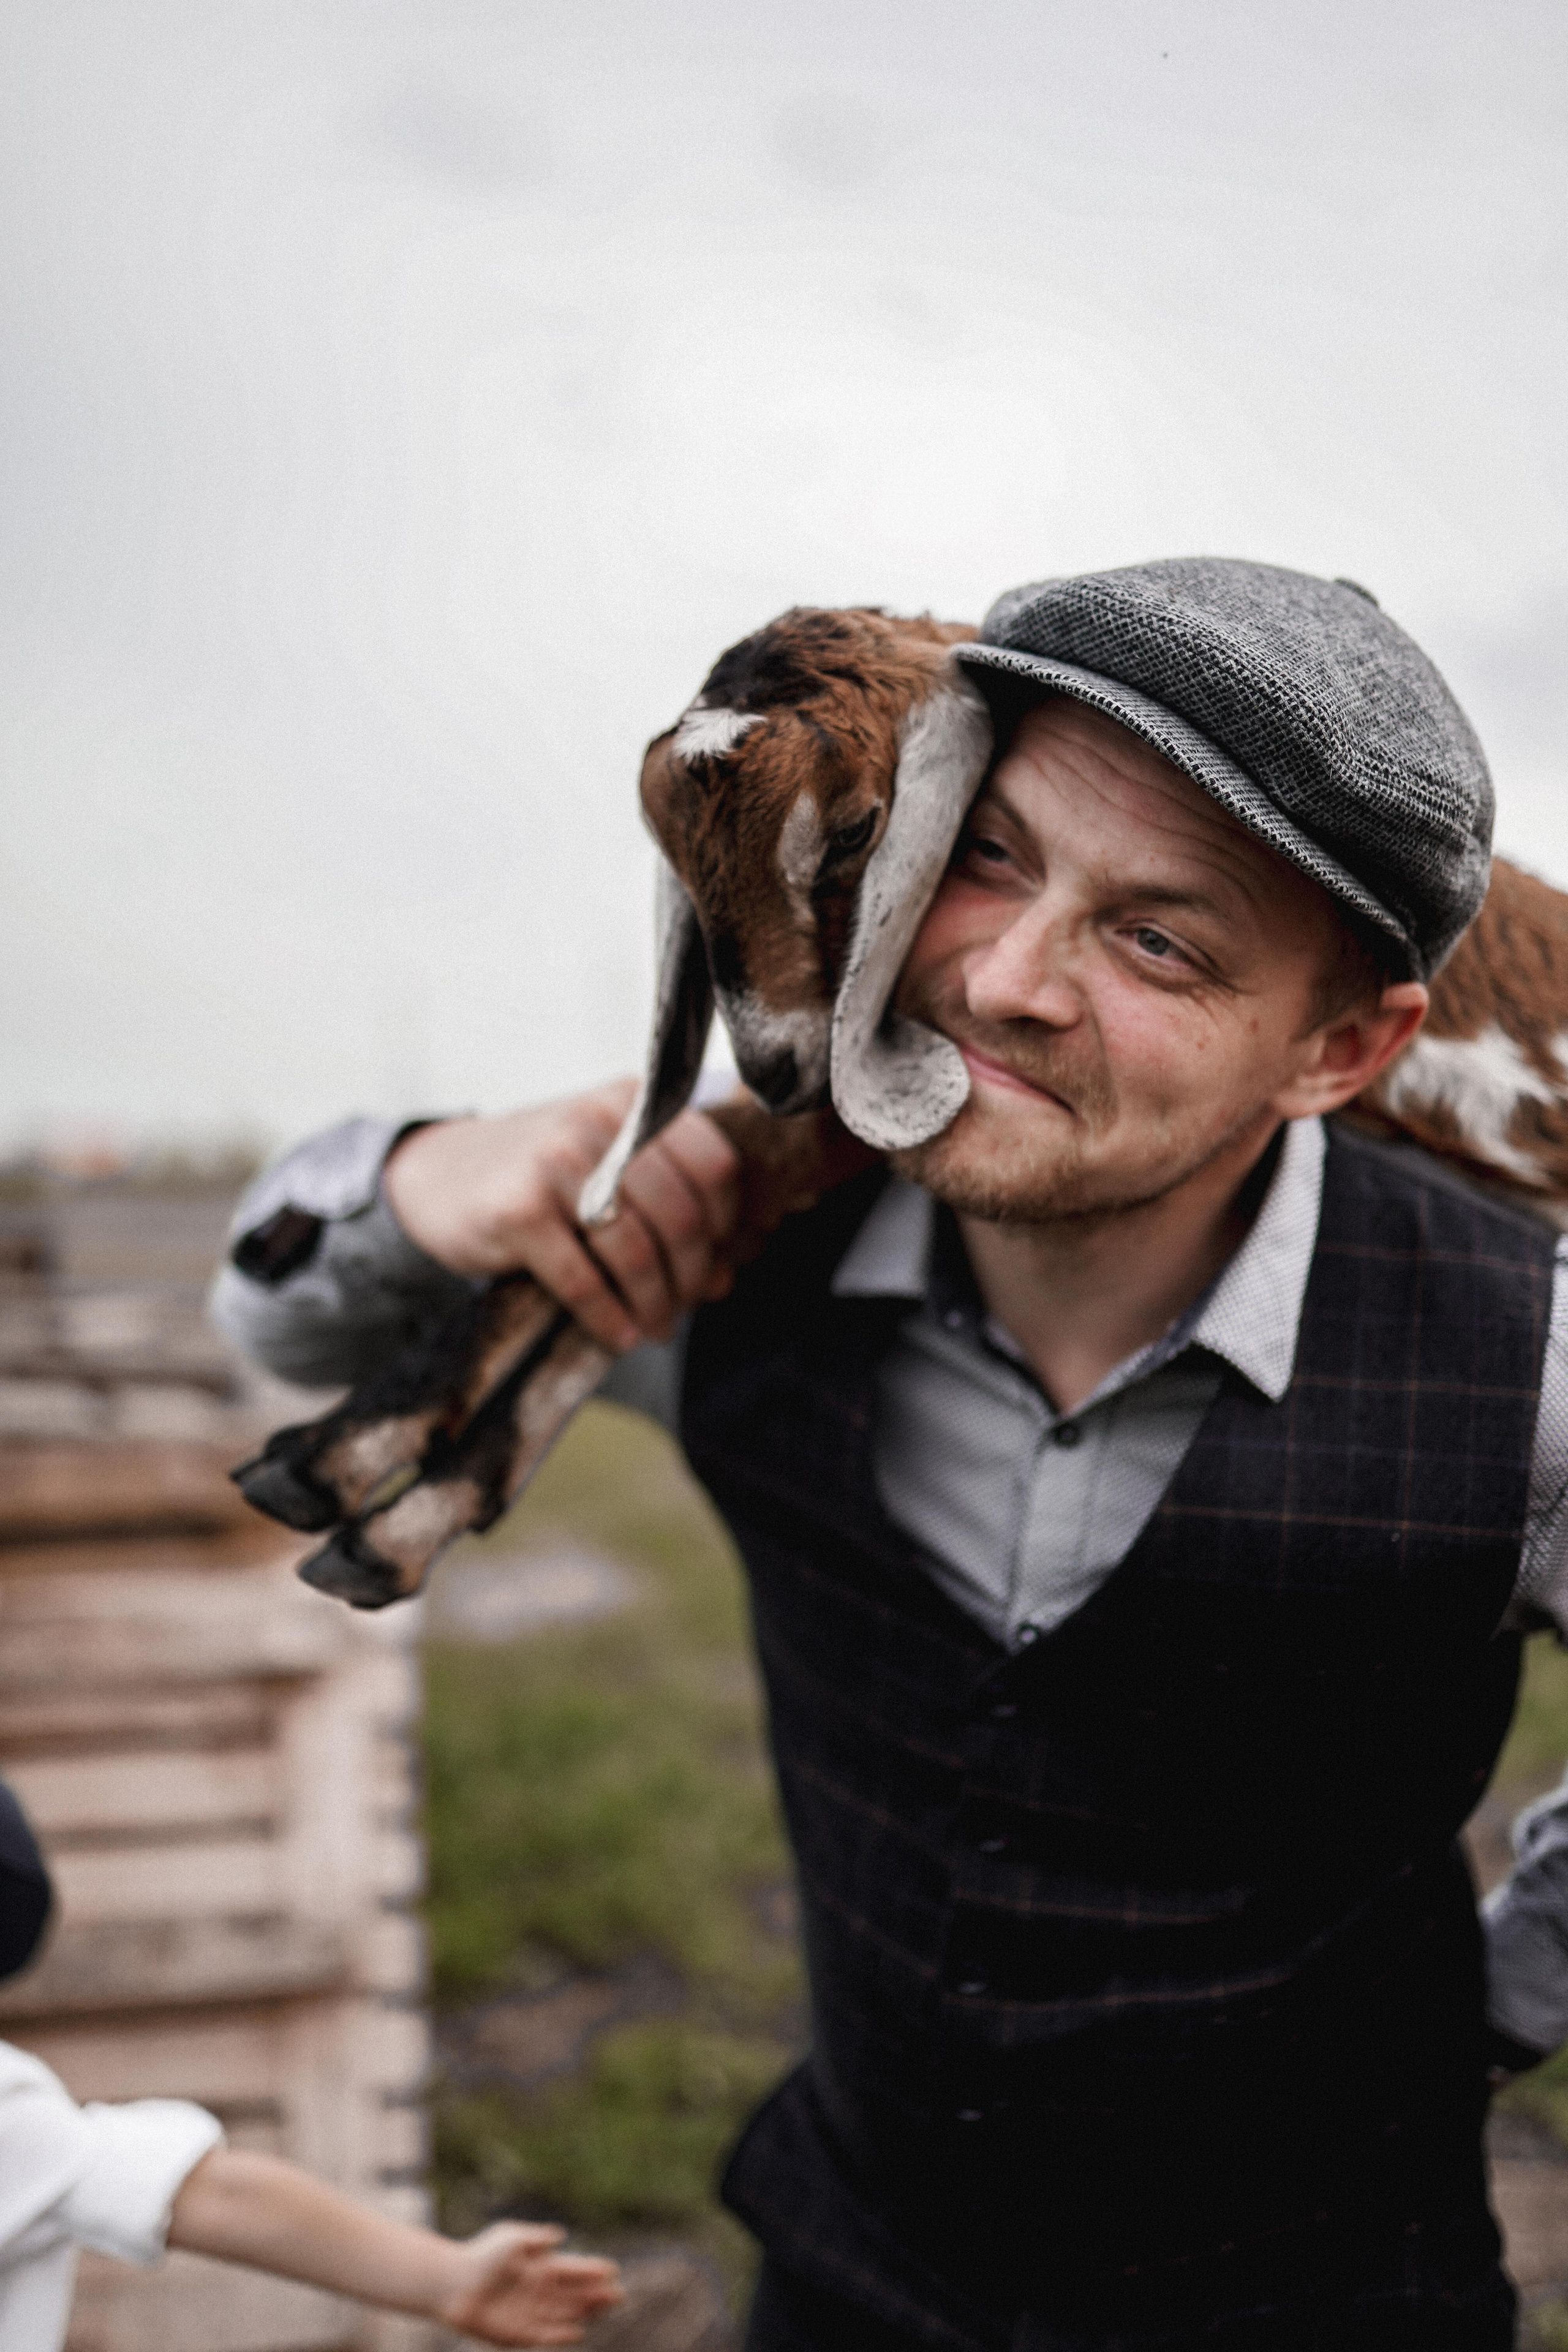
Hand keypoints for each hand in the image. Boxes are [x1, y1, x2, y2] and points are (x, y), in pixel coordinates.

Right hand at [382, 1083, 741, 1351]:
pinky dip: (611, 1319)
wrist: (437, 1175)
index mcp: (632, 1104)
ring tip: (656, 1329)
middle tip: (687, 1308)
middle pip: (682, 1215)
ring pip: (638, 1252)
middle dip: (693, 1276)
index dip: (727, 1225)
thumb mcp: (604, 1165)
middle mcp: (598, 1122)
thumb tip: (723, 1276)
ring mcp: (556, 1162)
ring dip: (656, 1305)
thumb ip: (665, 1203)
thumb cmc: (539, 1178)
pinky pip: (585, 1281)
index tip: (718, 1263)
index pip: (715, 1165)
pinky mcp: (519, 1210)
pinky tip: (621, 1336)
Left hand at [439, 2222, 622, 2345]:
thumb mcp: (510, 2238)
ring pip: (566, 2314)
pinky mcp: (520, 2334)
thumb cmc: (481, 2256)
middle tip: (619, 2294)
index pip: (573, 2270)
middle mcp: (540, 2291)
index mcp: (540, 2267)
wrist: (452, 2284)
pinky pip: (547, 2335)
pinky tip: (580, 2332)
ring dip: (586, 2312)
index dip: (592, 2270)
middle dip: (597, 2294)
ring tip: (606, 2308)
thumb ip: (535, 2239)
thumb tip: (560, 2237)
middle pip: (575, 2294)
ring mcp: (532, 2313)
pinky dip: (563, 2334)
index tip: (612, 2270)